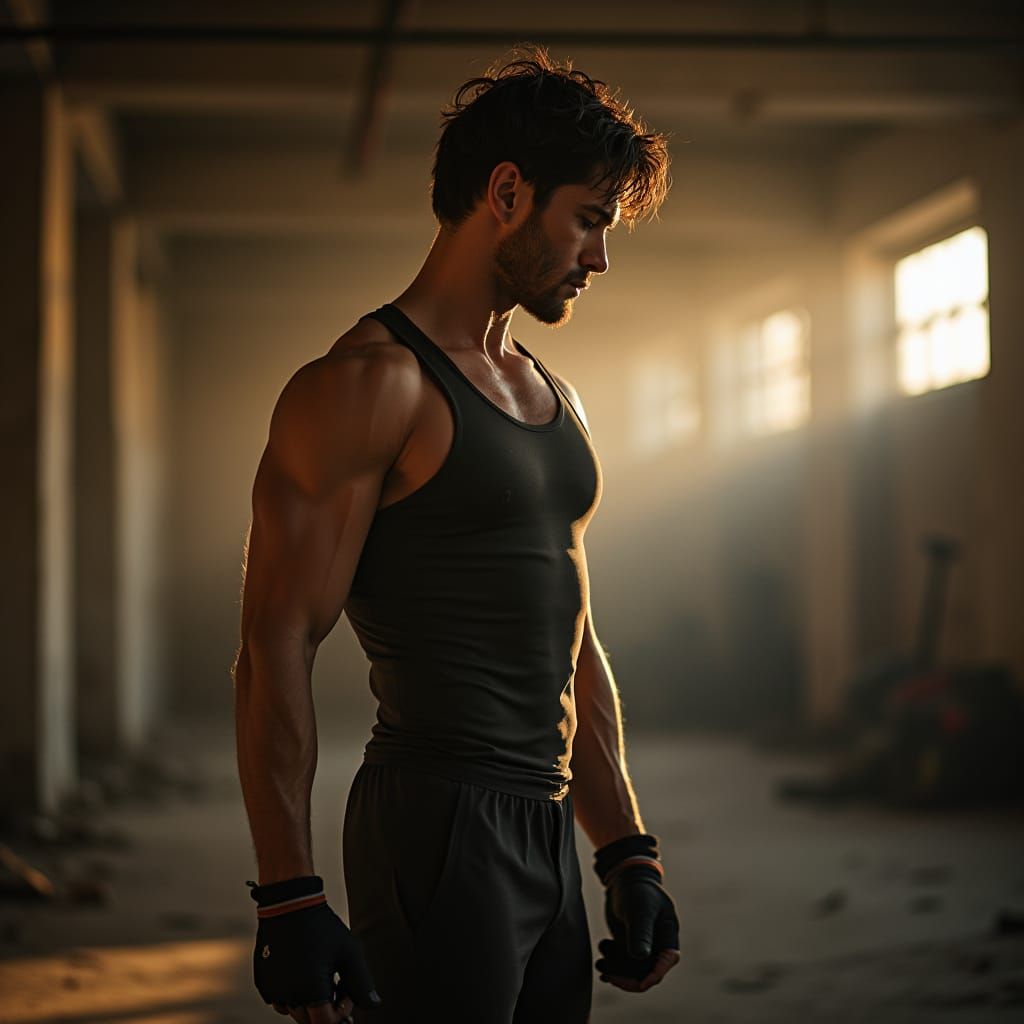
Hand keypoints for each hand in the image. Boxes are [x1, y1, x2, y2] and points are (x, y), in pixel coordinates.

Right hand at [249, 876, 380, 1017]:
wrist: (289, 904)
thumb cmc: (320, 926)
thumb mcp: (349, 952)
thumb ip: (362, 983)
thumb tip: (372, 1005)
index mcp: (310, 990)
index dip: (340, 1013)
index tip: (345, 992)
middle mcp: (288, 995)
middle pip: (310, 1020)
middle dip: (326, 1007)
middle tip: (335, 982)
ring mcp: (273, 989)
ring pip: (295, 1011)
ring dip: (309, 1001)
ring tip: (320, 973)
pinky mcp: (264, 982)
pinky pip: (281, 999)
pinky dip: (294, 993)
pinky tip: (303, 971)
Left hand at [593, 834, 680, 993]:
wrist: (624, 879)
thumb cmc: (638, 890)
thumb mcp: (640, 909)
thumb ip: (641, 932)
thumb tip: (640, 957)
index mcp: (668, 935)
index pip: (665, 962)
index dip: (653, 976)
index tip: (638, 985)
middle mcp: (657, 944)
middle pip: (645, 971)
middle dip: (626, 976)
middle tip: (606, 975)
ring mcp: (643, 945)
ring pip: (631, 969)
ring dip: (616, 970)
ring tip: (599, 963)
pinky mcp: (629, 944)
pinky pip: (622, 962)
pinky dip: (611, 961)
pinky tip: (602, 953)